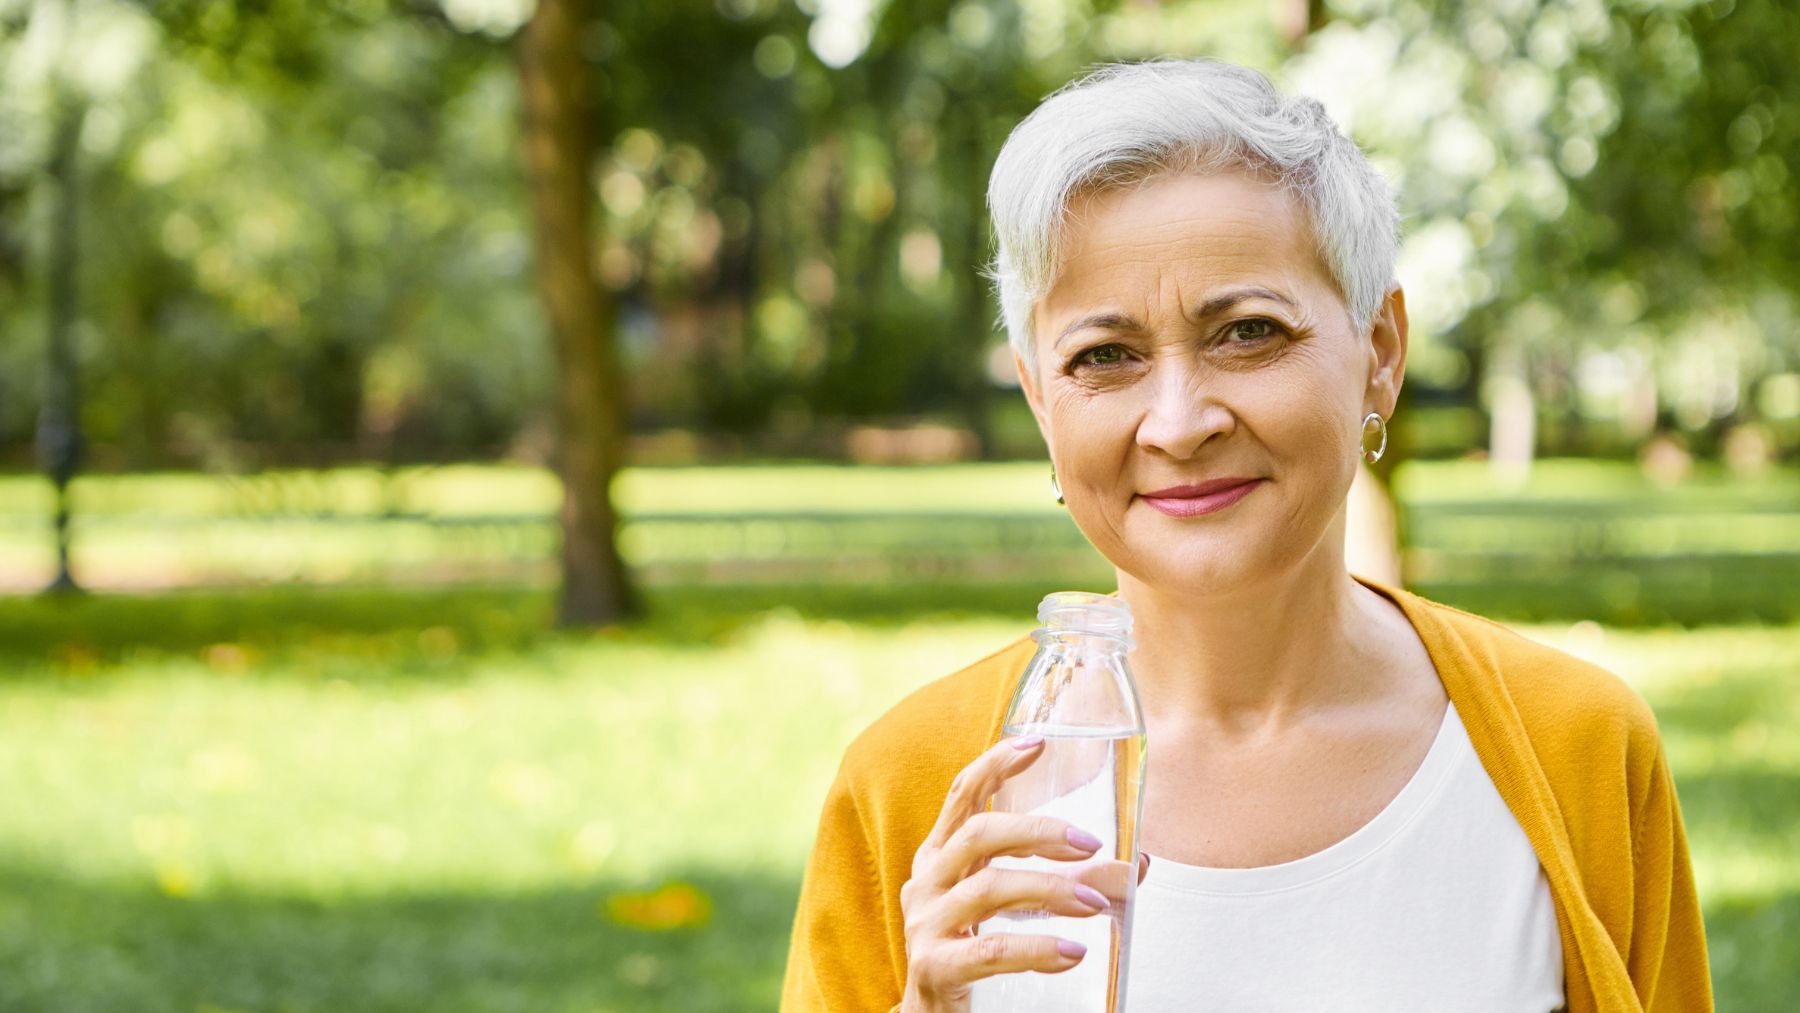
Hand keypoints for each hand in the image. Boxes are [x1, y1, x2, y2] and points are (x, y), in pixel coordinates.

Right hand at [898, 735, 1150, 1012]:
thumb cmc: (975, 954)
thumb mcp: (1012, 910)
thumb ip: (1069, 881)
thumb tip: (1140, 863)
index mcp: (941, 857)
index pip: (961, 796)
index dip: (995, 765)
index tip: (1038, 744)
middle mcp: (926, 883)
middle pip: (978, 835)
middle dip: (1038, 831)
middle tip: (1091, 844)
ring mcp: (925, 925)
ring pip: (987, 890)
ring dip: (1049, 890)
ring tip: (1096, 902)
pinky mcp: (933, 968)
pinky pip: (988, 951)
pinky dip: (1036, 947)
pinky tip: (1073, 952)